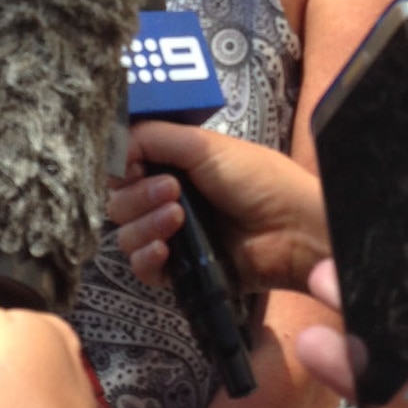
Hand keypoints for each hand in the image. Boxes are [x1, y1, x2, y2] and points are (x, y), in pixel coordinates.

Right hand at [108, 121, 328, 292]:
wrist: (293, 229)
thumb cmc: (257, 179)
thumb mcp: (205, 145)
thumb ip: (154, 137)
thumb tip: (115, 144)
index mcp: (174, 164)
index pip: (125, 167)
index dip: (123, 168)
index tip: (135, 165)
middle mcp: (168, 198)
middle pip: (119, 201)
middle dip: (137, 196)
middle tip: (172, 190)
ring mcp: (173, 235)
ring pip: (126, 234)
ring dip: (144, 225)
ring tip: (178, 218)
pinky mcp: (180, 271)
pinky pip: (142, 268)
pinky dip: (146, 257)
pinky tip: (165, 250)